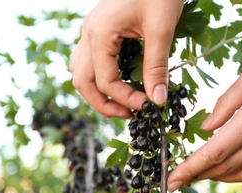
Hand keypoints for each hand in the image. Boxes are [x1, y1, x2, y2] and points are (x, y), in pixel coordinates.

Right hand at [70, 0, 183, 117]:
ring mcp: (90, 31)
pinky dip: (99, 77)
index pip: (105, 81)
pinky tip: (118, 80)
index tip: (147, 105)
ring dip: (97, 92)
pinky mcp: (97, 30)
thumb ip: (157, 66)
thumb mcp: (161, 29)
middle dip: (102, 103)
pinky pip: (88, 60)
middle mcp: (88, 34)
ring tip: (121, 102)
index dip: (125, 98)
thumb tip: (157, 100)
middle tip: (127, 114)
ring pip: (80, 71)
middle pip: (81, 81)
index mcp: (99, 34)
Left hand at [167, 44, 241, 192]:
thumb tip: (207, 127)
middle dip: (196, 176)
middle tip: (175, 181)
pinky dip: (239, 173)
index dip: (191, 168)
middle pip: (225, 165)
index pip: (215, 151)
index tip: (172, 180)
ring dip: (216, 177)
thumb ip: (228, 101)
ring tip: (195, 175)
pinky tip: (227, 169)